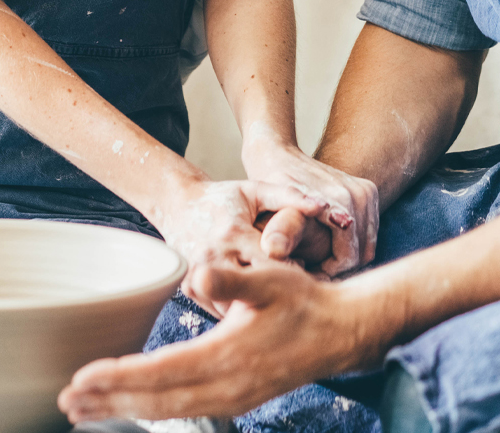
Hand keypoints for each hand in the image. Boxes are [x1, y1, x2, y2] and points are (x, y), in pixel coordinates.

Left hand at [58, 259, 393, 421]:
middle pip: (156, 401)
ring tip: (84, 411)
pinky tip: (131, 407)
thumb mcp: (270, 279)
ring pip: (167, 411)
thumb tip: (199, 275)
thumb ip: (232, 279)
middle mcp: (226, 387)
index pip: (161, 371)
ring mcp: (231, 399)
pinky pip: (183, 411)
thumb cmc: (303, 302)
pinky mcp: (235, 401)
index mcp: (228, 356)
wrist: (341, 332)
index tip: (81, 378)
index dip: (119, 377)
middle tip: (66, 404)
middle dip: (109, 403)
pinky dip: (151, 411)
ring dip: (124, 410)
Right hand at [151, 180, 329, 316]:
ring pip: (235, 305)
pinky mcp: (189, 287)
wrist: (177, 203)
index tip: (300, 269)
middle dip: (272, 293)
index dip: (291, 271)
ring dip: (253, 304)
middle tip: (288, 291)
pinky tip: (247, 298)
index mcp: (233, 233)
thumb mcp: (255, 190)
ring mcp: (198, 274)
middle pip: (253, 290)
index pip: (271, 265)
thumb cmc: (222, 198)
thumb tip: (322, 206)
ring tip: (267, 295)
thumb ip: (289, 195)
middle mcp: (213, 257)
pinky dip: (235, 306)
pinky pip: (218, 308)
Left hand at [242, 140, 378, 275]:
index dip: (329, 274)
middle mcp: (359, 194)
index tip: (308, 279)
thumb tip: (275, 250)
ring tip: (318, 263)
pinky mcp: (368, 192)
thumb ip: (281, 229)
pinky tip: (328, 250)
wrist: (278, 155)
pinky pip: (368, 234)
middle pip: (361, 253)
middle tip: (312, 274)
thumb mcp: (272, 209)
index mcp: (341, 200)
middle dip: (339, 268)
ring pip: (367, 246)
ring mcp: (367, 192)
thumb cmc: (271, 187)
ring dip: (347, 258)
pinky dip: (352, 245)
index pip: (348, 256)